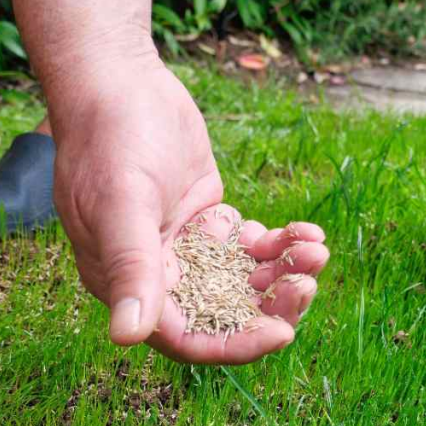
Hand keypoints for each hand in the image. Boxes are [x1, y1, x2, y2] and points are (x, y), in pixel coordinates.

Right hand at [46, 56, 327, 363]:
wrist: (118, 80)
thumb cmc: (110, 139)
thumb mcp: (121, 205)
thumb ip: (130, 269)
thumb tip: (126, 337)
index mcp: (129, 284)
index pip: (188, 338)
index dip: (235, 344)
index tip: (281, 332)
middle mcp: (159, 274)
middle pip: (225, 316)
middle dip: (271, 306)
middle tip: (307, 283)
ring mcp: (187, 248)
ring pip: (245, 282)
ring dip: (284, 273)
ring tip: (316, 249)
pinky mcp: (209, 221)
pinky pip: (251, 248)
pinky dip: (281, 244)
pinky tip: (306, 231)